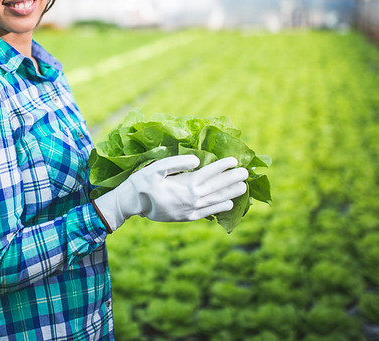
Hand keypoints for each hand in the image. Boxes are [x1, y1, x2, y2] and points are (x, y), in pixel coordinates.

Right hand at [92, 154, 247, 231]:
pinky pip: (209, 213)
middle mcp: (192, 198)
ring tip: (244, 187)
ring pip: (216, 200)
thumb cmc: (142, 182)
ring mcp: (191, 209)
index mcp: (186, 184)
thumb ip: (177, 162)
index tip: (235, 160)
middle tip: (246, 173)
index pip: (210, 173)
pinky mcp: (188, 217)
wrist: (132, 204)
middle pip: (217, 187)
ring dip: (231, 193)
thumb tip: (197, 161)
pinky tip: (229, 204)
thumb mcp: (156, 168)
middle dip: (232, 179)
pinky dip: (220, 208)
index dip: (223, 166)